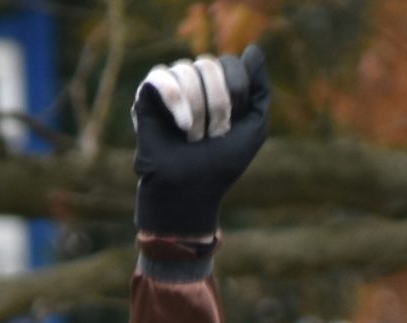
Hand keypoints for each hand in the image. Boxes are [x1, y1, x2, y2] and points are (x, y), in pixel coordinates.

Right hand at [131, 45, 271, 238]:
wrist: (191, 189)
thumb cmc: (222, 164)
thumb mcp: (254, 127)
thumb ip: (260, 89)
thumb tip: (253, 49)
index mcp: (219, 86)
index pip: (231, 65)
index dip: (236, 95)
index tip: (232, 126)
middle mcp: (194, 80)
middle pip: (209, 65)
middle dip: (218, 105)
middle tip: (213, 135)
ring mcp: (169, 85)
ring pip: (186, 71)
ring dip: (197, 111)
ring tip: (193, 137)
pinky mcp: (146, 95)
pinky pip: (161, 77)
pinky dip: (176, 102)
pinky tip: (181, 126)